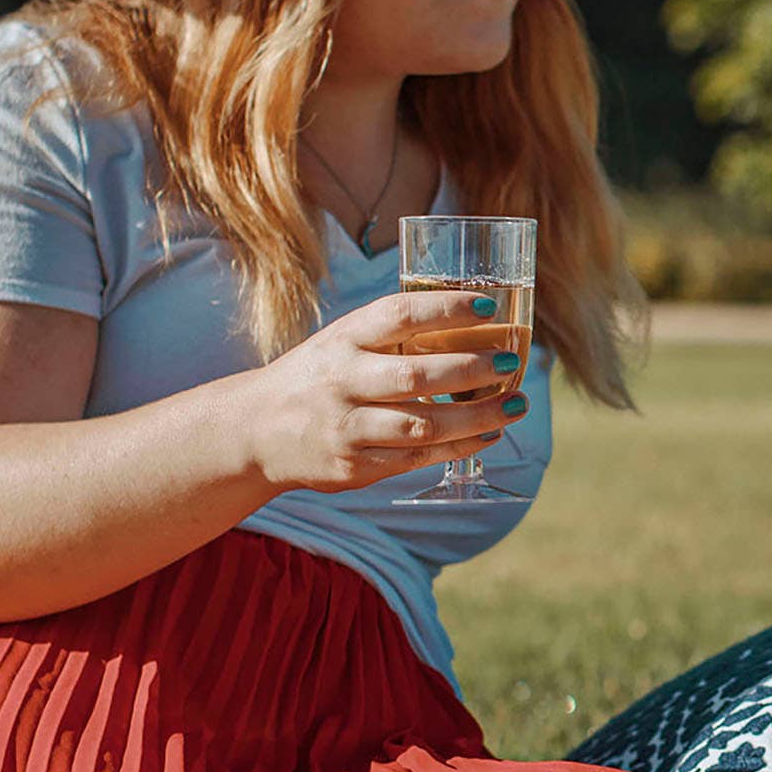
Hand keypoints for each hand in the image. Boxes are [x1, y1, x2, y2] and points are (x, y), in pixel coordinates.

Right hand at [243, 290, 526, 493]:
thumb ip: (394, 335)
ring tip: (515, 405)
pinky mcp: (354, 465)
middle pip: (417, 375)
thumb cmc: (320, 376)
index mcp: (344, 339)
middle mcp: (343, 380)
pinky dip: (458, 446)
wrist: (256, 430)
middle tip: (511, 362)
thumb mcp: (343, 342)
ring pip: (423, 424)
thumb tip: (476, 322)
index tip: (491, 306)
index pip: (400, 314)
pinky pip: (416, 457)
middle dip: (472, 368)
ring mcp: (347, 426)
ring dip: (477, 416)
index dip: (447, 308)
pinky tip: (488, 433)